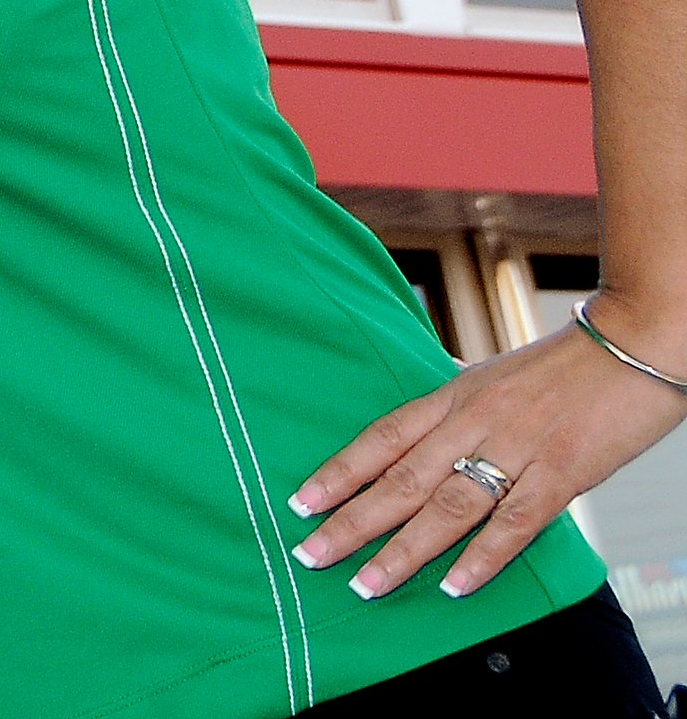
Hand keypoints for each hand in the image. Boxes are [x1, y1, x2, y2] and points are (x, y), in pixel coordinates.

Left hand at [289, 312, 686, 597]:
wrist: (631, 345)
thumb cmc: (561, 366)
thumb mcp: (492, 376)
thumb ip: (455, 407)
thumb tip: (418, 426)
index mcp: (453, 397)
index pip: (382, 438)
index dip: (339, 472)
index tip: (301, 504)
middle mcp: (474, 423)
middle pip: (401, 478)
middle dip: (352, 521)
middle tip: (312, 555)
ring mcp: (517, 449)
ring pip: (448, 507)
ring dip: (404, 550)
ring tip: (366, 583)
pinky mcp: (562, 473)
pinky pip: (515, 522)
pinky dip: (483, 557)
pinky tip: (454, 586)